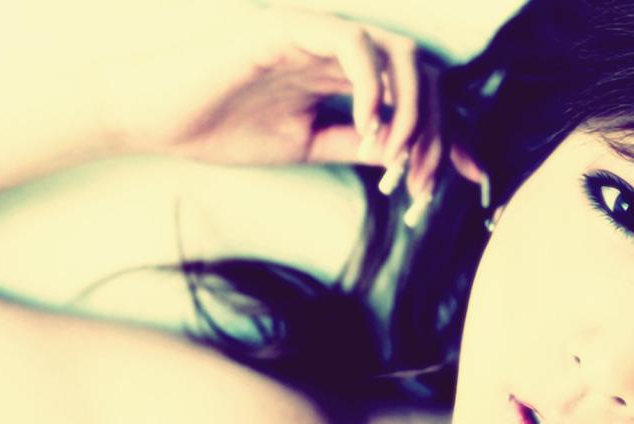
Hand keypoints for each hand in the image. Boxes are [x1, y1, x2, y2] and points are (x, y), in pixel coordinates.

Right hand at [99, 6, 442, 197]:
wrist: (159, 118)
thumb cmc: (222, 127)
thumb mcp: (306, 145)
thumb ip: (356, 143)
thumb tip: (405, 156)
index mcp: (345, 75)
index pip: (418, 94)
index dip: (453, 132)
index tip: (474, 175)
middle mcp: (340, 50)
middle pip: (422, 75)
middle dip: (438, 132)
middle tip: (423, 183)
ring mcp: (316, 35)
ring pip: (398, 55)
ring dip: (412, 111)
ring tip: (397, 159)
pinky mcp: (288, 30)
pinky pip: (353, 44)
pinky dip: (374, 86)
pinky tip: (370, 127)